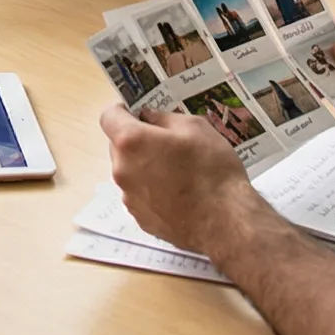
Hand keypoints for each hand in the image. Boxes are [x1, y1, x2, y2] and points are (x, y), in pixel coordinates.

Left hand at [99, 102, 275, 257]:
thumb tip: (148, 118)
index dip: (122, 111)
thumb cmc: (212, 170)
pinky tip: (179, 193)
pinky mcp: (140, 219)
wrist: (225, 223)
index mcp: (131, 142)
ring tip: (177, 171)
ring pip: (129, 171)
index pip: (109, 117)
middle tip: (167, 142)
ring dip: (144, 166)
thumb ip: (164, 118)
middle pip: (118, 146)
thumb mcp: (196, 127)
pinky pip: (140, 195)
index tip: (139, 112)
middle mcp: (122, 170)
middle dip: (136, 140)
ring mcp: (129, 198)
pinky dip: (152, 189)